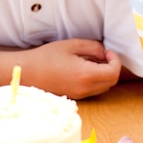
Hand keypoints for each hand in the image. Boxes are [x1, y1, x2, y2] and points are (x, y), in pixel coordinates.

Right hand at [0, 35, 121, 99]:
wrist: (26, 72)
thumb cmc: (46, 56)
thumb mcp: (70, 45)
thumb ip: (91, 47)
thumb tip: (103, 52)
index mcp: (86, 75)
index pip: (113, 72)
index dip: (115, 60)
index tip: (108, 50)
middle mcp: (86, 89)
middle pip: (110, 82)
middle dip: (111, 67)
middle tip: (102, 54)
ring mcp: (80, 96)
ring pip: (102, 88)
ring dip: (103, 74)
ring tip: (91, 60)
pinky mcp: (73, 97)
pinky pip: (92, 90)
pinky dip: (94, 80)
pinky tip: (82, 68)